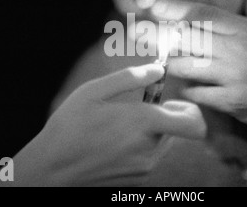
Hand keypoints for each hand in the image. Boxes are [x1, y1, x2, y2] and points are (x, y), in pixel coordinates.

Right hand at [0, 65, 205, 186]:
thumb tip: (159, 69)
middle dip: (168, 116)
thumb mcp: (94, 91)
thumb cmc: (70, 125)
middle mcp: (150, 147)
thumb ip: (130, 78)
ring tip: (123, 125)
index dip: (192, 110)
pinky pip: (153, 154)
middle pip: (180, 130)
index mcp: (143, 123)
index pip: (194, 124)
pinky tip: (118, 139)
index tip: (173, 101)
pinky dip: (145, 143)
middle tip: (144, 108)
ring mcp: (145, 165)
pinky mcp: (138, 176)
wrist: (53, 168)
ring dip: (155, 130)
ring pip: (166, 142)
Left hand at [150, 0, 246, 138]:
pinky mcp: (236, 102)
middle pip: (188, 37)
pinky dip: (190, 91)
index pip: (203, 13)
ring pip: (188, 66)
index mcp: (246, 29)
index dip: (175, 9)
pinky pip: (199, 94)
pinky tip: (190, 89)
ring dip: (173, 67)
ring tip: (167, 66)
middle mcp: (238, 48)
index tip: (155, 8)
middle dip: (163, 38)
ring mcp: (236, 75)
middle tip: (146, 39)